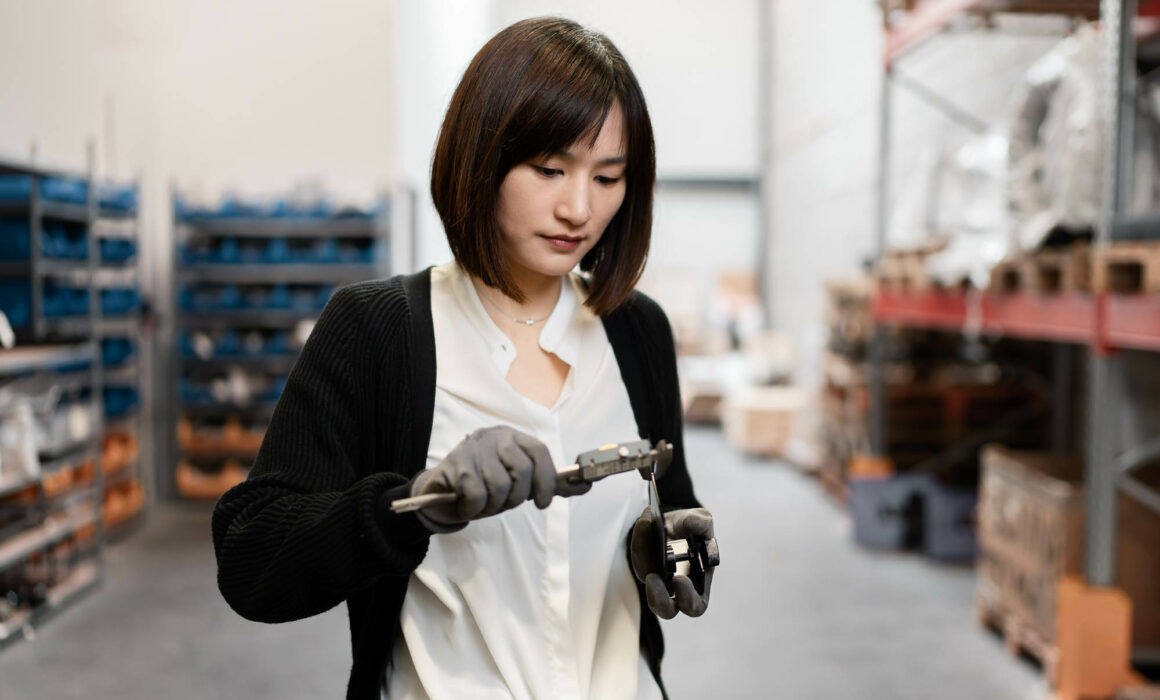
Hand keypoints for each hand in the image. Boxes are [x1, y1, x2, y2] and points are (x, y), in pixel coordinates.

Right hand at [411, 426, 588, 531]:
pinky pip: (477, 494)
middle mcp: (495, 436)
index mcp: (514, 437)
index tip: (543, 503)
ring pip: (500, 485)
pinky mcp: (456, 464)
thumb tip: (587, 485)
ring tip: (486, 505)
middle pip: (522, 470)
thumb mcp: (520, 482)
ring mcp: (474, 448)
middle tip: (505, 504)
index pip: (539, 451)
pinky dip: (475, 508)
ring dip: (495, 506)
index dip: (546, 479)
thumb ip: (550, 483)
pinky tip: (468, 506)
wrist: (441, 492)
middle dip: (517, 497)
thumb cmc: (485, 485)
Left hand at [630, 507, 714, 618]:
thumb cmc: (692, 528)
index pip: (695, 605)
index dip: (688, 598)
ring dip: (644, 566)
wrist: (673, 522)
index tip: (679, 578)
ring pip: (647, 586)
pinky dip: (640, 544)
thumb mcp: (700, 521)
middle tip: (652, 577)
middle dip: (659, 598)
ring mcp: (657, 580)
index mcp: (699, 584)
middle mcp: (675, 589)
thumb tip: (695, 526)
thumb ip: (701, 523)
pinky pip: (639, 561)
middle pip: (666, 609)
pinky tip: (645, 524)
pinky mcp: (643, 567)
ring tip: (644, 541)